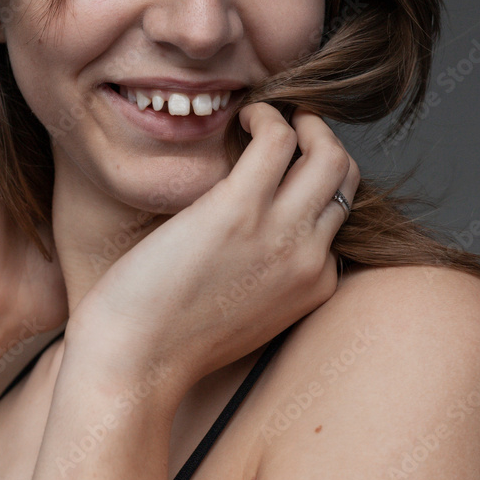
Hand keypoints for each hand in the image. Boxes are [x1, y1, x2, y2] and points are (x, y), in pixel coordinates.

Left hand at [67, 104, 358, 392]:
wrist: (135, 364)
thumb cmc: (169, 338)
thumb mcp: (243, 313)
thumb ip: (265, 276)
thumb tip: (253, 235)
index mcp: (313, 285)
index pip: (337, 216)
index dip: (315, 181)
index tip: (287, 163)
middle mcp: (309, 260)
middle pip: (344, 179)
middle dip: (324, 141)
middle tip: (291, 125)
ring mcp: (280, 234)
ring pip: (329, 154)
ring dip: (303, 122)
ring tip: (265, 116)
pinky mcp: (240, 210)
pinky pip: (278, 139)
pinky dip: (267, 116)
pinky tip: (244, 116)